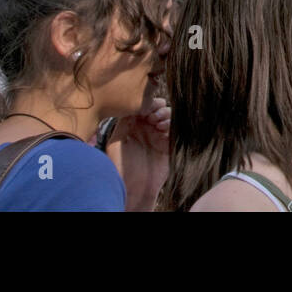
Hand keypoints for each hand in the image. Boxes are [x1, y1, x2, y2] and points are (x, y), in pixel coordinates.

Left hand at [107, 90, 170, 211]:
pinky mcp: (169, 143)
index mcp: (133, 125)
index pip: (142, 107)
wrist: (135, 188)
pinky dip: (172, 125)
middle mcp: (147, 128)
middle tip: (152, 116)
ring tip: (157, 123)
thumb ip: (122, 124)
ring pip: (168, 116)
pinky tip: (163, 130)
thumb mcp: (116, 143)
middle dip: (157, 107)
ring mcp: (159, 135)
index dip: (145, 103)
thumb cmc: (121, 167)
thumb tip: (129, 108)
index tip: (144, 108)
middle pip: (157, 108)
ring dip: (165, 115)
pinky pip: (175, 128)